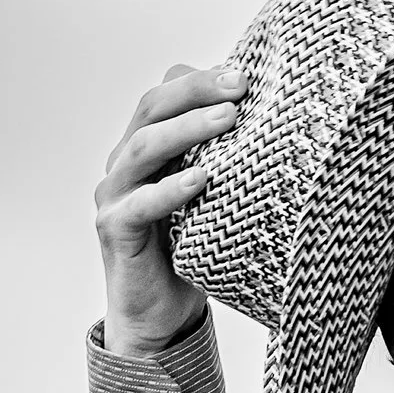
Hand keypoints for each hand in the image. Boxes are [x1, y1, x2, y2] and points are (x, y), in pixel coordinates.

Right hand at [96, 63, 245, 356]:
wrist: (159, 318)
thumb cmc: (189, 254)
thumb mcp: (212, 198)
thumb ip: (224, 161)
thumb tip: (279, 126)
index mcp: (145, 147)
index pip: (164, 94)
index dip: (200, 79)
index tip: (245, 74)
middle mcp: (124, 164)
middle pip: (152, 108)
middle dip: (197, 91)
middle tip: (240, 86)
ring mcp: (114, 195)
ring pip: (143, 147)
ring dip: (187, 129)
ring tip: (227, 120)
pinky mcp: (114, 230)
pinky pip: (140, 203)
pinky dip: (170, 189)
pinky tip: (201, 179)